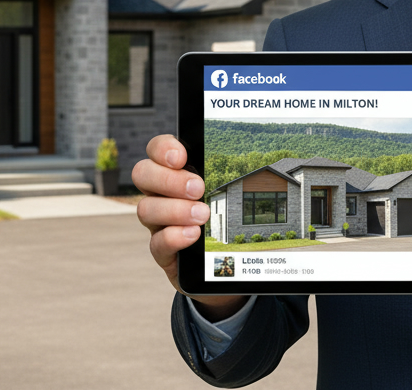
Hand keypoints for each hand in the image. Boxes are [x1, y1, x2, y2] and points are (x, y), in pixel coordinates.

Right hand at [134, 134, 247, 319]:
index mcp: (175, 173)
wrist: (227, 264)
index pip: (156, 150)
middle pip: (142, 174)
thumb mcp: (232, 193)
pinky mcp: (164, 253)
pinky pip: (156, 243)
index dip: (163, 148)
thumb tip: (269, 155)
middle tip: (198, 188)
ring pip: (146, 209)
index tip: (181, 156)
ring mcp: (159, 224)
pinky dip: (174, 236)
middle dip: (168, 179)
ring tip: (202, 215)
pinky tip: (193, 235)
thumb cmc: (228, 220)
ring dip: (175, 209)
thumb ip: (236, 172)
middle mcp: (161, 195)